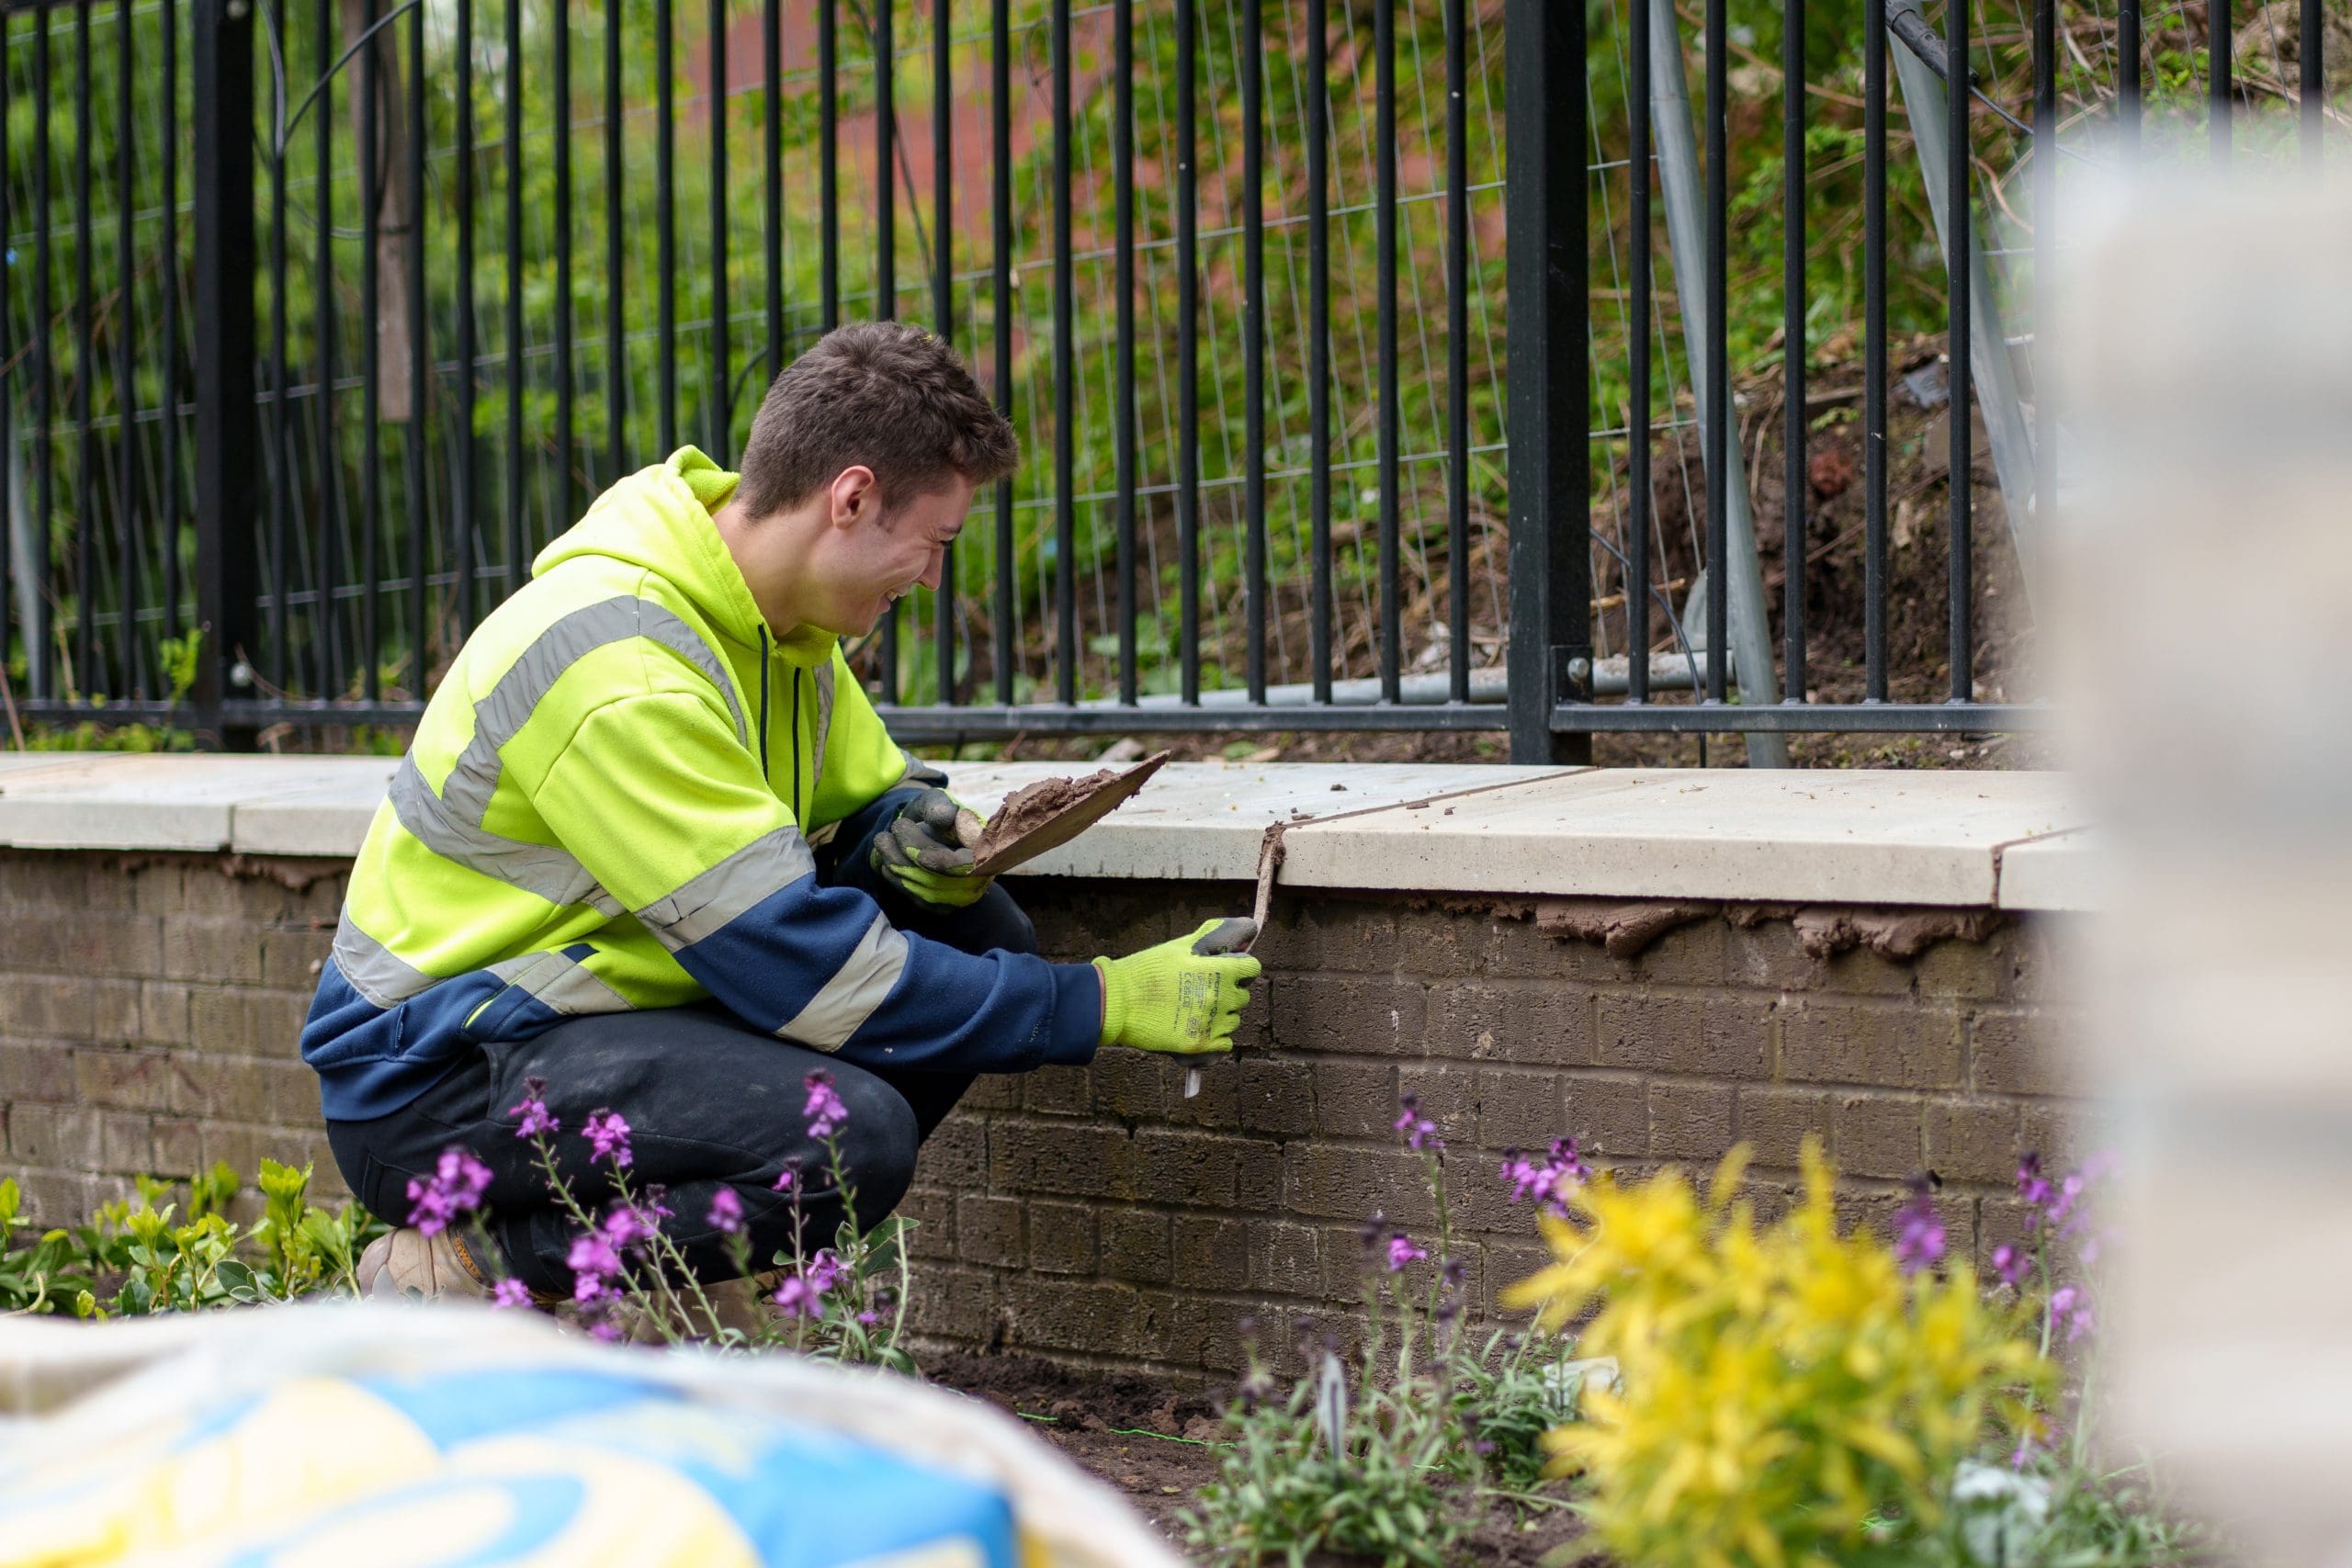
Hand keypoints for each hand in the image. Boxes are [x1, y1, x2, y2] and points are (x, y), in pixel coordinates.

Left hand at [871, 788, 991, 908]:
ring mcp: (961, 896)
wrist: (924, 832)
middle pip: (943, 879)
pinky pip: (919, 900)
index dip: (944, 863)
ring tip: (882, 839)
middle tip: (896, 826)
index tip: (920, 853)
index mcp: (987, 851)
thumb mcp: (935, 802)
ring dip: (898, 864)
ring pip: (927, 891)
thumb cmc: (933, 815)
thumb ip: (938, 805)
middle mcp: (980, 878)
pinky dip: (898, 880)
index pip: (969, 865)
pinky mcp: (943, 907)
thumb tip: (945, 817)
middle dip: (912, 854)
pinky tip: (886, 862)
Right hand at [1092, 917, 1261, 1054]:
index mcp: (1217, 971)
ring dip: (1221, 1015)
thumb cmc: (1146, 970)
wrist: (1116, 1002)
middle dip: (1229, 992)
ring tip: (1196, 1010)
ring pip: (1234, 1020)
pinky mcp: (1199, 1044)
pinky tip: (1199, 1028)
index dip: (1241, 968)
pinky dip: (1216, 1037)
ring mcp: (1211, 1023)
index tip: (1229, 969)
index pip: (1252, 968)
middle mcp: (1220, 998)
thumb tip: (1241, 928)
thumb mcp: (1178, 947)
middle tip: (1204, 990)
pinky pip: (1225, 1043)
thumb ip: (1210, 938)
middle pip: (1243, 996)